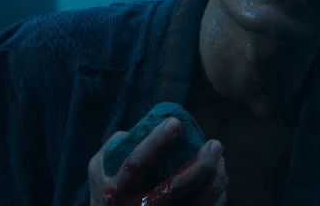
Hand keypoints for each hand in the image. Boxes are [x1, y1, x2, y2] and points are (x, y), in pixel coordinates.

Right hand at [88, 117, 227, 205]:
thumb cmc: (106, 191)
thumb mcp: (97, 168)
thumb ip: (114, 145)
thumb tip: (146, 126)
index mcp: (117, 190)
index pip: (135, 164)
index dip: (155, 142)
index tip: (176, 122)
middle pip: (174, 188)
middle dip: (199, 165)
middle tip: (215, 144)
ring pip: (193, 204)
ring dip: (213, 181)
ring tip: (221, 160)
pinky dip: (215, 196)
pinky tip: (220, 179)